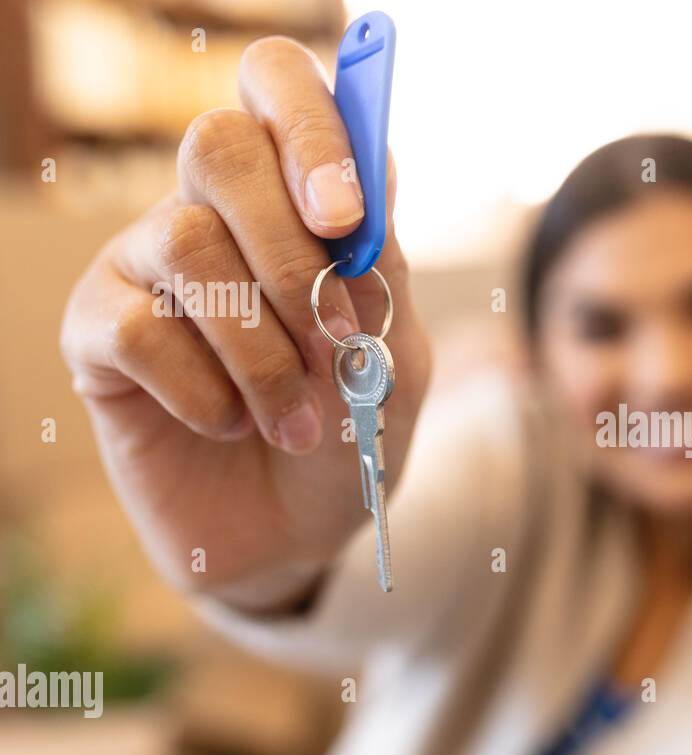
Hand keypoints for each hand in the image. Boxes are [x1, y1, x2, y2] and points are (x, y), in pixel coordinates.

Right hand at [61, 36, 431, 612]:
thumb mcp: (396, 359)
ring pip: (186, 243)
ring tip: (297, 423)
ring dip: (263, 351)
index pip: (276, 86)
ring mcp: (146, 266)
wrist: (297, 533)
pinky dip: (206, 391)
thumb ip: (381, 273)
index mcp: (292, 197)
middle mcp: (212, 211)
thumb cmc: (352, 433)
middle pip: (218, 146)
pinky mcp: (97, 332)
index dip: (310, 128)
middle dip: (290, 252)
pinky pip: (141, 330)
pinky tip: (230, 424)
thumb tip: (370, 180)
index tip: (347, 215)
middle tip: (334, 341)